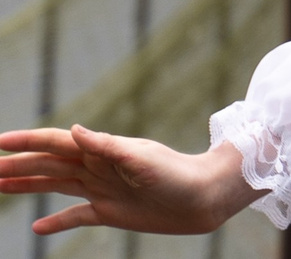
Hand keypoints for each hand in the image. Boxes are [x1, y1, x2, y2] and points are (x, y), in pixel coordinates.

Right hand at [0, 129, 262, 235]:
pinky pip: (77, 216)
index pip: (56, 144)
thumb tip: (73, 130)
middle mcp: (98, 167)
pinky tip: (38, 228)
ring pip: (55, 185)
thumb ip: (107, 146)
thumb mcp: (142, 158)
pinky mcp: (112, 211)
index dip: (27, 142)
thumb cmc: (178, 174)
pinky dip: (57, 222)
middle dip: (17, 164)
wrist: (204, 197)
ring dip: (27, 185)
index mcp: (103, 150)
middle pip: (48, 164)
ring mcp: (103, 189)